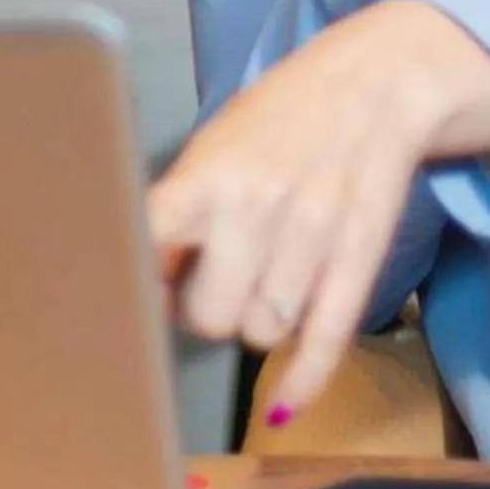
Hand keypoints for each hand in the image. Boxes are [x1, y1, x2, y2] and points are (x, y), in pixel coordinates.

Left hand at [149, 0, 489, 420]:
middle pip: (209, 317)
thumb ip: (179, 214)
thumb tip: (141, 283)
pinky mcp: (359, 260)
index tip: (114, 303)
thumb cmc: (278, 120)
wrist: (375, 83)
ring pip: (263, 333)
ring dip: (255, 322)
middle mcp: (257, 208)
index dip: (128, 284)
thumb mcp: (214, 149)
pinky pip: (325, 340)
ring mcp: (312, 237)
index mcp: (208, 176)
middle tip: (213, 283)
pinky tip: (283, 406)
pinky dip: (303, 381)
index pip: (147, 245)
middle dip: (205, 311)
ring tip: (261, 284)